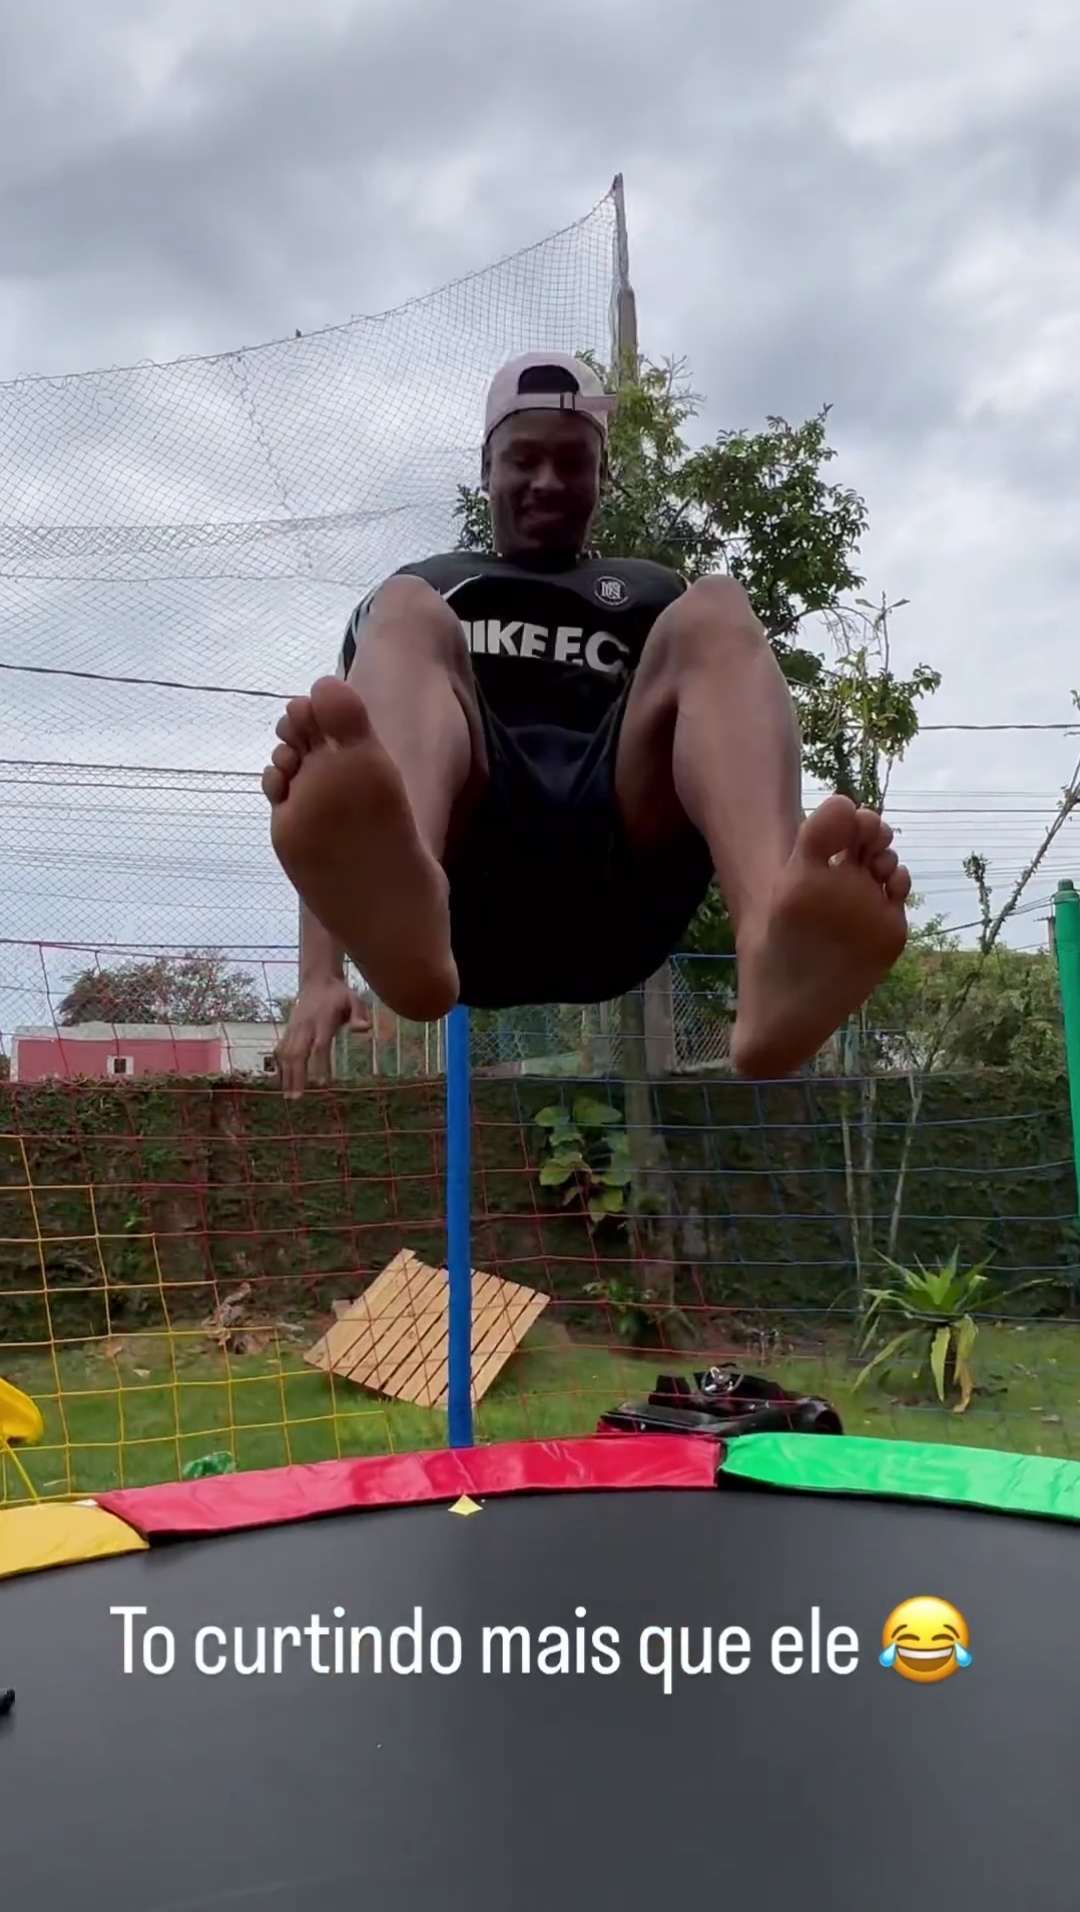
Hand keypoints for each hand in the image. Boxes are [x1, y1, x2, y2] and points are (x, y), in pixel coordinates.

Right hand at [275, 978, 371, 1097]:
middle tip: (297, 1097)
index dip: (319, 1065)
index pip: (319, 1047)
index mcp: (322, 1021)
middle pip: (297, 1054)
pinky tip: (281, 1082)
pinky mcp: (288, 1029)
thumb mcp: (354, 999)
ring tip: (288, 1096)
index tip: (321, 1084)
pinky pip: (280, 1049)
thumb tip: (365, 1029)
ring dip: (286, 1075)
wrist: (317, 980)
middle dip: (297, 1076)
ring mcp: (294, 1028)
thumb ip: (359, 1014)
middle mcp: (305, 1026)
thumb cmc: (339, 994)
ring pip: (286, 1054)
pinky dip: (279, 1066)